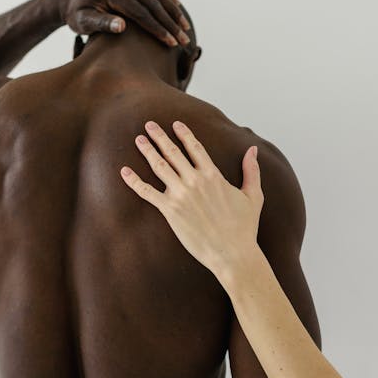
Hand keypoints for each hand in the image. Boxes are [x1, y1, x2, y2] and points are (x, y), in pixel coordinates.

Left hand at [61, 0, 190, 46]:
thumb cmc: (76, 15)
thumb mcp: (83, 22)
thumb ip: (101, 23)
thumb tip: (122, 26)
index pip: (142, 13)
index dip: (158, 29)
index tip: (171, 43)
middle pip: (153, 3)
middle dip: (171, 24)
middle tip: (184, 40)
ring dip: (173, 11)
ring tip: (185, 27)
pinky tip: (177, 7)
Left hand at [119, 120, 263, 283]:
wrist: (233, 253)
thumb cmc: (244, 228)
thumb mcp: (253, 196)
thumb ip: (251, 171)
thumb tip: (253, 150)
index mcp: (213, 175)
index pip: (195, 147)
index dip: (184, 134)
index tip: (175, 124)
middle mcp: (195, 180)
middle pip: (173, 152)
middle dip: (160, 136)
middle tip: (148, 125)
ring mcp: (181, 194)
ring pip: (159, 166)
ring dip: (148, 151)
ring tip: (138, 140)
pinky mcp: (170, 210)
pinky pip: (147, 192)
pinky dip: (134, 181)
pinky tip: (124, 171)